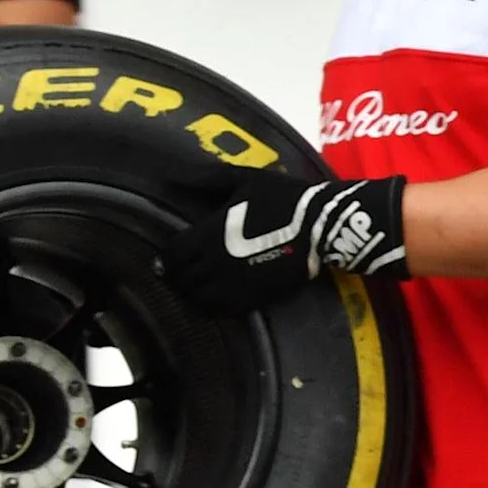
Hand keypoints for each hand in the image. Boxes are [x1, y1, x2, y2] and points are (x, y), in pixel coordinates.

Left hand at [164, 170, 409, 313]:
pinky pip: (220, 311)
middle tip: (177, 276)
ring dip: (190, 295)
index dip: (166, 259)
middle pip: (181, 279)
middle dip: (175, 278)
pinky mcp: (253, 298)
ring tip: (193, 290)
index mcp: (209, 233)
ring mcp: (234, 283)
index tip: (167, 259)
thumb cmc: (283, 199)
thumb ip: (207, 178)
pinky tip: (211, 302)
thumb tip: (172, 176)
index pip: (173, 254)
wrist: (322, 227)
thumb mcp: (245, 179)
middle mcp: (215, 261)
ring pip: (196, 299)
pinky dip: (210, 309)